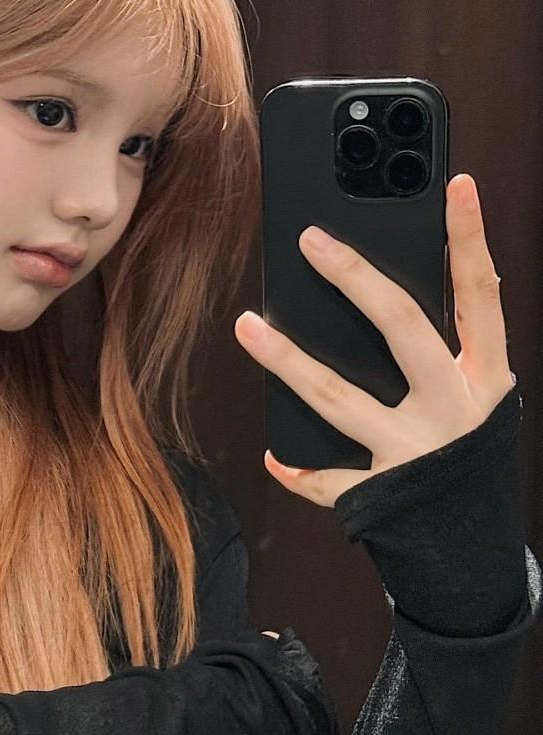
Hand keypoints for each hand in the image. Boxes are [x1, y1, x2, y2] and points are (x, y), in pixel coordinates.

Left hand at [234, 173, 515, 508]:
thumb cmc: (467, 457)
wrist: (475, 550)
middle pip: (404, 329)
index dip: (470, 239)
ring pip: (339, 399)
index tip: (457, 184)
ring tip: (247, 326)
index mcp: (487, 378)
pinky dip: (299, 469)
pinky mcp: (382, 496)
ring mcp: (415, 454)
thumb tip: (387, 283)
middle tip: (310, 240)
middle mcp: (455, 410)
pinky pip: (328, 479)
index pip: (481, 294)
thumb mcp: (476, 398)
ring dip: (287, 361)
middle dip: (356, 279)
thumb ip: (448, 349)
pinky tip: (273, 453)